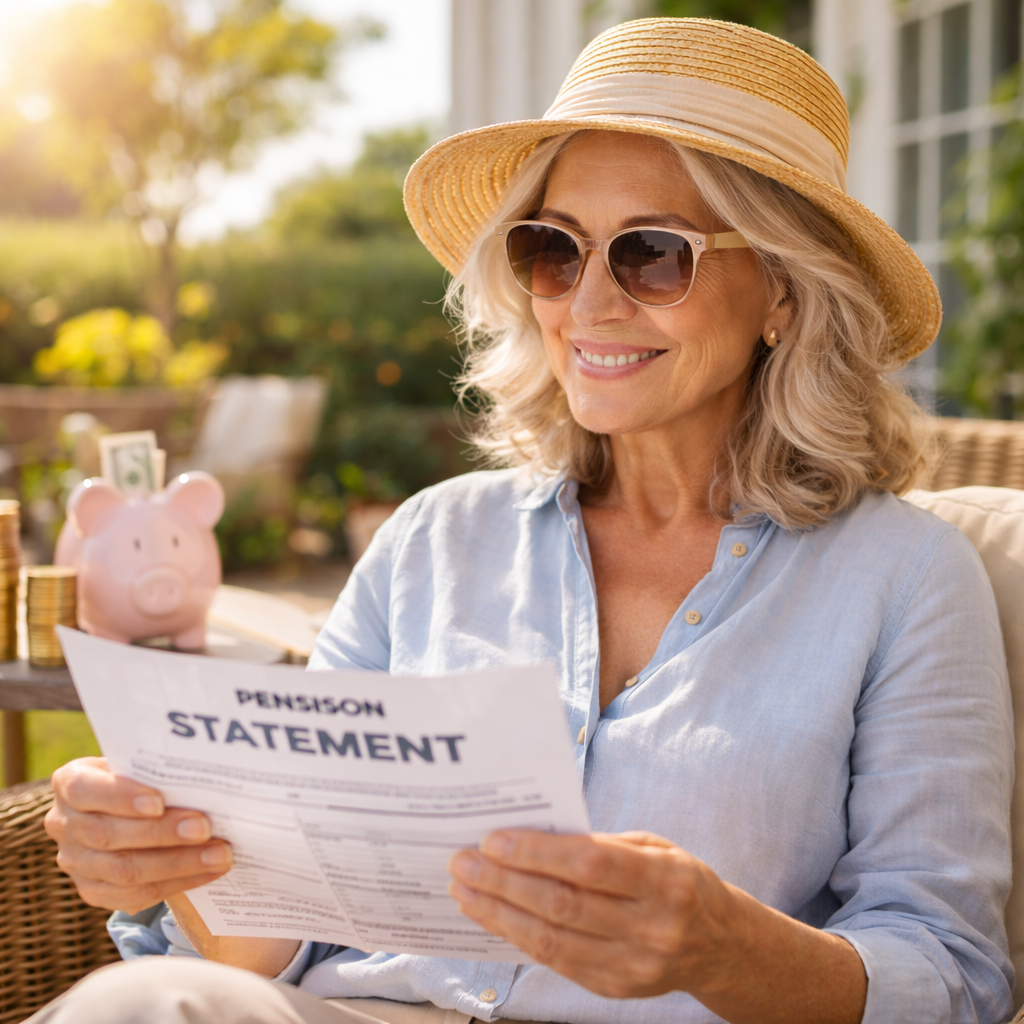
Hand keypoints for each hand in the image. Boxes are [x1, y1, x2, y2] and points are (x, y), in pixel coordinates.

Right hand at [45, 756, 232, 913]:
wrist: (126, 809)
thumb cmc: (140, 778)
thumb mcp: (140, 766)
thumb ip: (158, 772)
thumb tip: (205, 777)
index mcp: (70, 783)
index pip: (85, 790)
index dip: (120, 797)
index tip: (159, 802)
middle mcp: (64, 824)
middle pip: (108, 834)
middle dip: (161, 833)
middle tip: (205, 828)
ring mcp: (76, 862)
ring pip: (124, 870)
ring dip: (178, 863)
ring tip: (219, 854)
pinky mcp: (93, 891)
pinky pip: (134, 895)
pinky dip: (177, 882)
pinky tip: (209, 871)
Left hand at [448, 829, 742, 999]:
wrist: (719, 945)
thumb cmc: (678, 881)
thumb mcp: (654, 846)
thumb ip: (601, 843)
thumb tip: (531, 835)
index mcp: (665, 880)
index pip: (590, 865)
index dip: (537, 852)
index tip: (494, 839)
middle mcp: (651, 926)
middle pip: (563, 904)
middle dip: (504, 882)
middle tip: (463, 861)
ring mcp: (633, 964)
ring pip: (551, 939)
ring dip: (499, 913)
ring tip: (465, 889)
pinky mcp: (614, 988)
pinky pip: (555, 962)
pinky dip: (518, 937)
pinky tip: (493, 916)